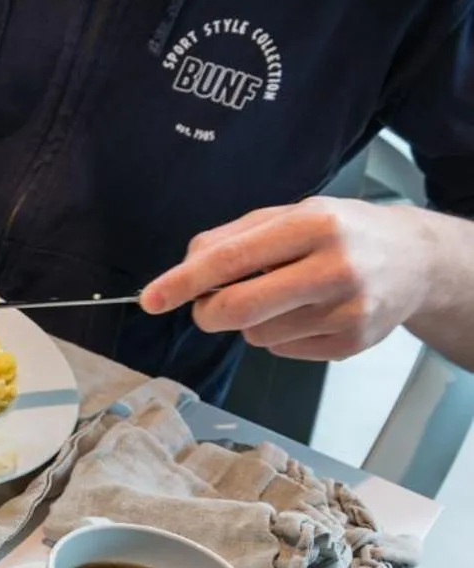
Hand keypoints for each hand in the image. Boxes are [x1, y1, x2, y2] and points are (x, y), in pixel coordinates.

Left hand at [141, 197, 442, 359]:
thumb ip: (231, 239)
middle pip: (238, 310)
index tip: (151, 299)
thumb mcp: (289, 216)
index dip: (183, 283)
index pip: (231, 260)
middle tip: (207, 305)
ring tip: (282, 296)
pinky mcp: (351, 342)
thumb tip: (183, 269)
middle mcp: (335, 268)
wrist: (416, 260)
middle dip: (207, 313)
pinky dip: (277, 335)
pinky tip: (305, 313)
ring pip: (256, 335)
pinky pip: (281, 351)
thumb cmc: (343, 233)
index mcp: (314, 225)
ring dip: (249, 322)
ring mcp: (346, 310)